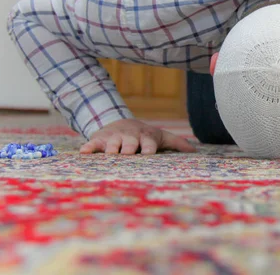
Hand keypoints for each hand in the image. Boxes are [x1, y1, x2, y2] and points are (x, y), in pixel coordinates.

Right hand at [80, 119, 195, 154]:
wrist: (121, 123)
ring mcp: (114, 138)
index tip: (148, 154)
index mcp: (146, 138)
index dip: (148, 149)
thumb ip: (178, 143)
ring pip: (112, 145)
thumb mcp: (161, 137)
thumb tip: (195, 152)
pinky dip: (89, 148)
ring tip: (110, 156)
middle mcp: (130, 138)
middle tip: (127, 155)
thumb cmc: (145, 136)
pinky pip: (92, 144)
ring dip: (110, 150)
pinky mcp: (99, 140)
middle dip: (128, 149)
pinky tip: (84, 152)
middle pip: (129, 144)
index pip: (148, 144)